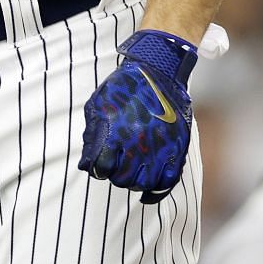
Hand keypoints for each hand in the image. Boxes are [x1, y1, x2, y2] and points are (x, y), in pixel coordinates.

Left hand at [78, 29, 198, 203]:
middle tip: (117, 166)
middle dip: (116, 175)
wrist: (158, 70)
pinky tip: (147, 193)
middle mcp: (136, 144)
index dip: (98, 169)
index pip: (101, 170)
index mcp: (114, 134)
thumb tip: (86, 163)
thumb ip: (92, 135)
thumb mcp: (98, 105)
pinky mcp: (175, 149)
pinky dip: (155, 192)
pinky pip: (167, 182)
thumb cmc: (124, 87)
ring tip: (132, 172)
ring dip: (134, 181)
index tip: (100, 165)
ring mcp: (158, 148)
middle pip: (121, 179)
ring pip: (142, 183)